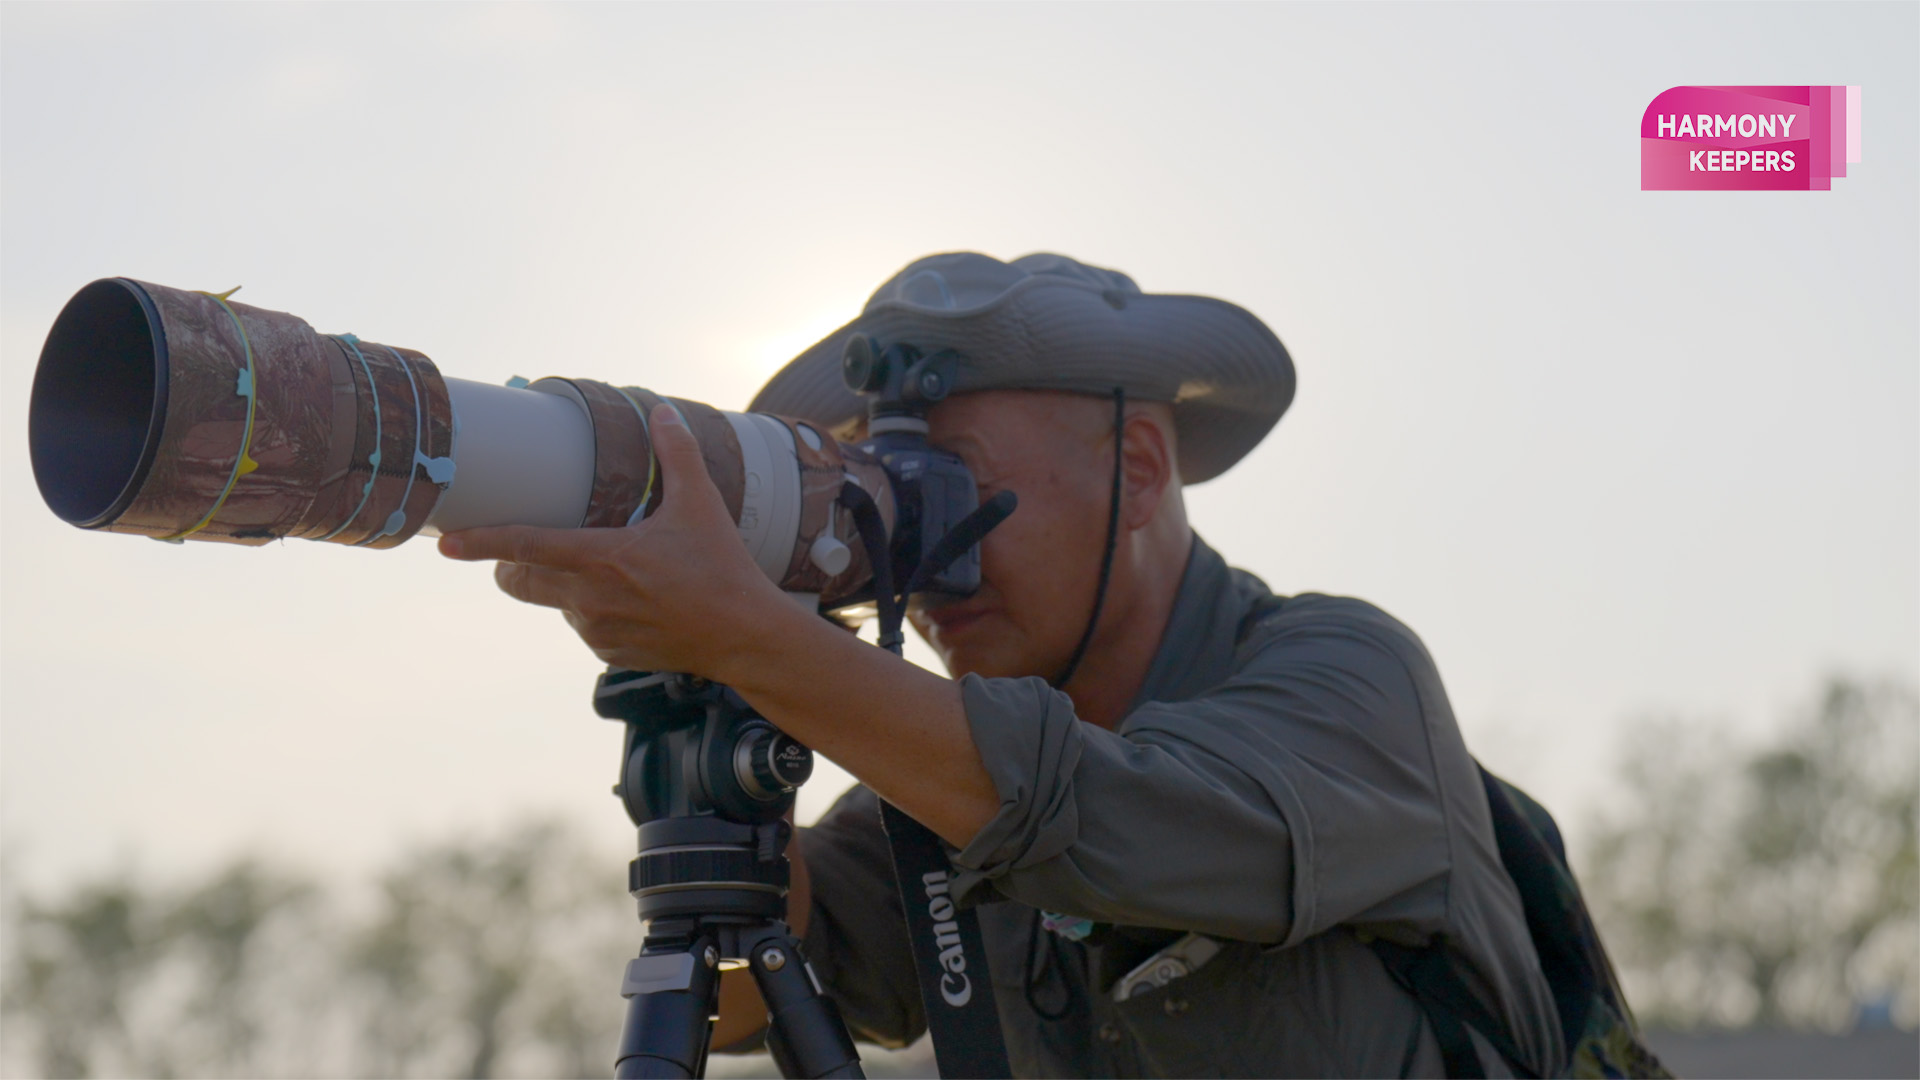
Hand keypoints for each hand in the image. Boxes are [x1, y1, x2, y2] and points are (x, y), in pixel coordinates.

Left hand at [437, 403, 794, 678]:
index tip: (446, 543)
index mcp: (601, 558)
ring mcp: (595, 631)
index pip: (525, 546)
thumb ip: (676, 454)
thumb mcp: (702, 504)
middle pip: (520, 581)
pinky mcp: (608, 654)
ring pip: (554, 604)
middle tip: (518, 553)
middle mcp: (588, 598)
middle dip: (507, 566)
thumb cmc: (722, 569)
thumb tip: (663, 412)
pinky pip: (583, 628)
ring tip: (609, 575)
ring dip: (562, 588)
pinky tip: (632, 603)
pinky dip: (593, 613)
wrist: (744, 636)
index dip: (481, 543)